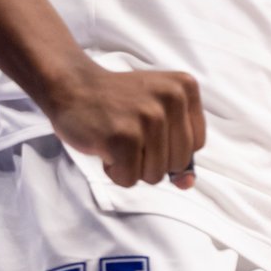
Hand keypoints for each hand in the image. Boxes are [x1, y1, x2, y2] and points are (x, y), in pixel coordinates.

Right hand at [47, 62, 205, 187]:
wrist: (74, 86)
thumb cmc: (118, 104)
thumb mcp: (158, 114)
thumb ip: (179, 147)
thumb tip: (187, 183)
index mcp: (186, 87)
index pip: (196, 145)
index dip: (169, 148)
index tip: (148, 129)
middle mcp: (173, 98)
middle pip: (177, 163)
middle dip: (151, 160)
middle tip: (129, 133)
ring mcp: (149, 117)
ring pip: (155, 175)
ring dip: (131, 166)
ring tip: (117, 138)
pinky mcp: (124, 137)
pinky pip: (129, 180)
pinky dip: (114, 172)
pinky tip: (105, 145)